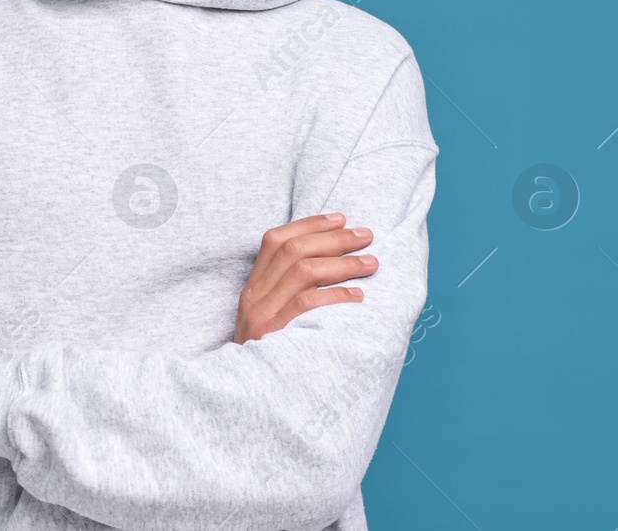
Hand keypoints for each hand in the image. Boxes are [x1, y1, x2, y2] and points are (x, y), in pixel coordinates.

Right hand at [235, 213, 377, 342]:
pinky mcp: (274, 337)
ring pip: (303, 272)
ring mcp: (262, 317)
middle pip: (294, 251)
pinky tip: (357, 297)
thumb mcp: (268, 317)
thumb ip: (286, 290)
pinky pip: (307, 305)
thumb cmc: (269, 354)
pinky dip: (335, 295)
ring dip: (343, 264)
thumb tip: (331, 260)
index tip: (341, 218)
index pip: (275, 240)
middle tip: (367, 237)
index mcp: (252, 287)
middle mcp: (253, 297)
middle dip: (335, 239)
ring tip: (371, 265)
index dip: (310, 224)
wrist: (246, 398)